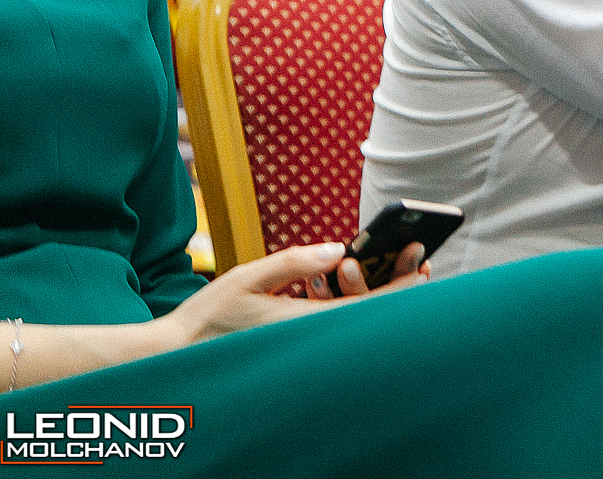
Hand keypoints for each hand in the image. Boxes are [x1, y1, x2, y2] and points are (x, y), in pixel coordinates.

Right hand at [160, 240, 429, 347]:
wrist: (179, 353)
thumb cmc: (209, 315)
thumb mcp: (247, 278)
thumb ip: (292, 263)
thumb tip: (336, 248)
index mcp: (303, 322)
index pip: (365, 308)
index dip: (398, 290)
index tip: (422, 267)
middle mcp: (310, 335)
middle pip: (368, 312)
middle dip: (397, 285)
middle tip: (421, 256)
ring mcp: (304, 338)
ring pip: (354, 313)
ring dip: (379, 287)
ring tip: (401, 259)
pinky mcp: (296, 335)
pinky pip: (335, 315)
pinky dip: (354, 294)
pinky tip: (359, 271)